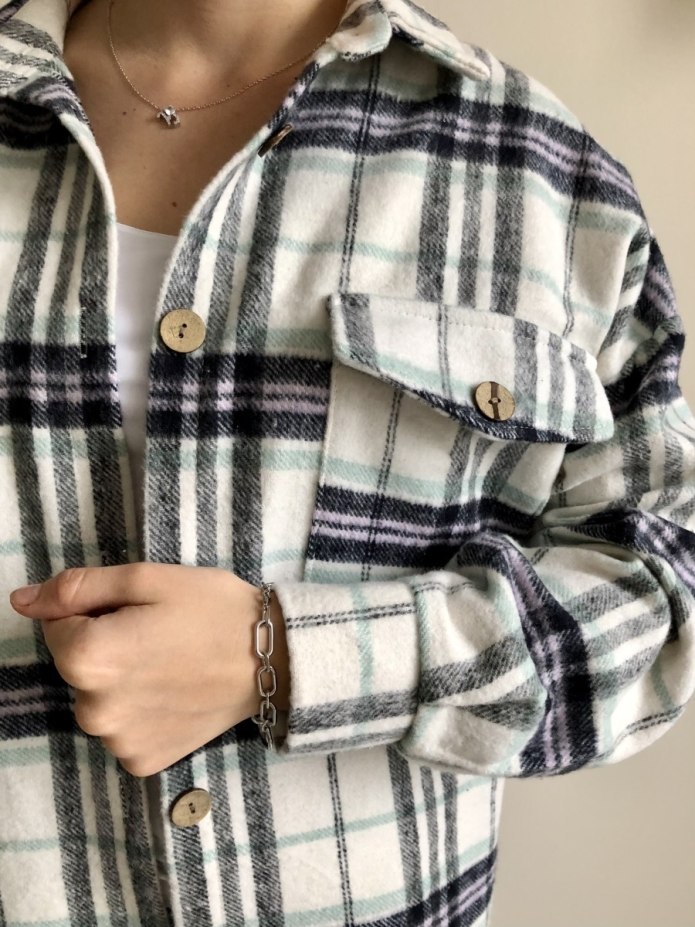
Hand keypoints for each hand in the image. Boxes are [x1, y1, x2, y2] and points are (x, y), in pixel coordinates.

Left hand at [9, 564, 288, 776]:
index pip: (58, 625)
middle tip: (160, 634)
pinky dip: (139, 712)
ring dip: (121, 681)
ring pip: (98, 698)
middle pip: (78, 665)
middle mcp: (93, 709)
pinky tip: (174, 694)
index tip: (140, 611)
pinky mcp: (141, 760)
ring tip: (171, 664)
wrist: (274, 660)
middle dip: (107, 646)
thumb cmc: (213, 609)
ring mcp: (118, 741)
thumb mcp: (148, 579)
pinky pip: (120, 729)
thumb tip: (22, 601)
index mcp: (88, 657)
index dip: (96, 610)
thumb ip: (78, 587)